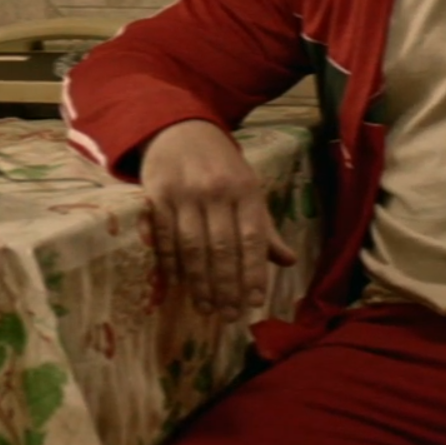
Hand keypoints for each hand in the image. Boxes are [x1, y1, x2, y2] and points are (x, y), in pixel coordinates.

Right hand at [138, 120, 295, 321]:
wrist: (180, 128)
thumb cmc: (220, 165)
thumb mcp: (248, 188)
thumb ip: (264, 227)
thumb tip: (288, 261)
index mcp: (245, 190)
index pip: (252, 238)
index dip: (253, 273)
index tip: (254, 303)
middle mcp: (216, 191)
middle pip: (222, 247)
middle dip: (227, 286)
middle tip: (229, 316)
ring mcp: (184, 192)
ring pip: (193, 246)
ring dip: (200, 281)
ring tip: (206, 308)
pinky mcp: (156, 194)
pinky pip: (164, 235)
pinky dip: (170, 261)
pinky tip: (177, 283)